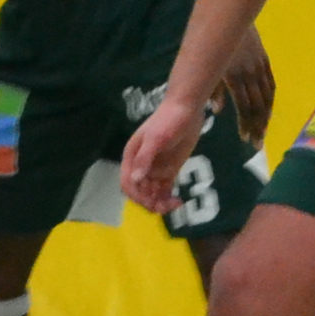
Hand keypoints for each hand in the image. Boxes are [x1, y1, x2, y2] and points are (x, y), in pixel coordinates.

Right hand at [120, 93, 207, 215]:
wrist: (186, 110)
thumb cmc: (168, 120)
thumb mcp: (155, 138)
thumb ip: (145, 158)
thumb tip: (136, 179)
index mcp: (132, 157)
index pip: (127, 183)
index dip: (136, 195)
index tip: (150, 200)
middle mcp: (141, 166)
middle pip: (139, 191)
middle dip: (149, 201)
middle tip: (165, 206)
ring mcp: (156, 169)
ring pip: (152, 193)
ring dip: (160, 202)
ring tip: (174, 204)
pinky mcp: (170, 170)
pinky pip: (165, 189)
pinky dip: (169, 198)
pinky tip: (179, 201)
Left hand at [215, 26, 275, 141]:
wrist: (230, 21)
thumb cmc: (212, 44)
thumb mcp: (209, 67)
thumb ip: (213, 89)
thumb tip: (216, 111)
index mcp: (235, 76)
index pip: (245, 106)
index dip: (246, 123)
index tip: (246, 139)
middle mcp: (250, 74)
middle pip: (258, 106)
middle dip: (258, 126)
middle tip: (257, 144)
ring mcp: (260, 67)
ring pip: (267, 97)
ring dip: (266, 117)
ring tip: (264, 132)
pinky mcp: (265, 61)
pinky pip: (272, 84)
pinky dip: (271, 100)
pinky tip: (269, 112)